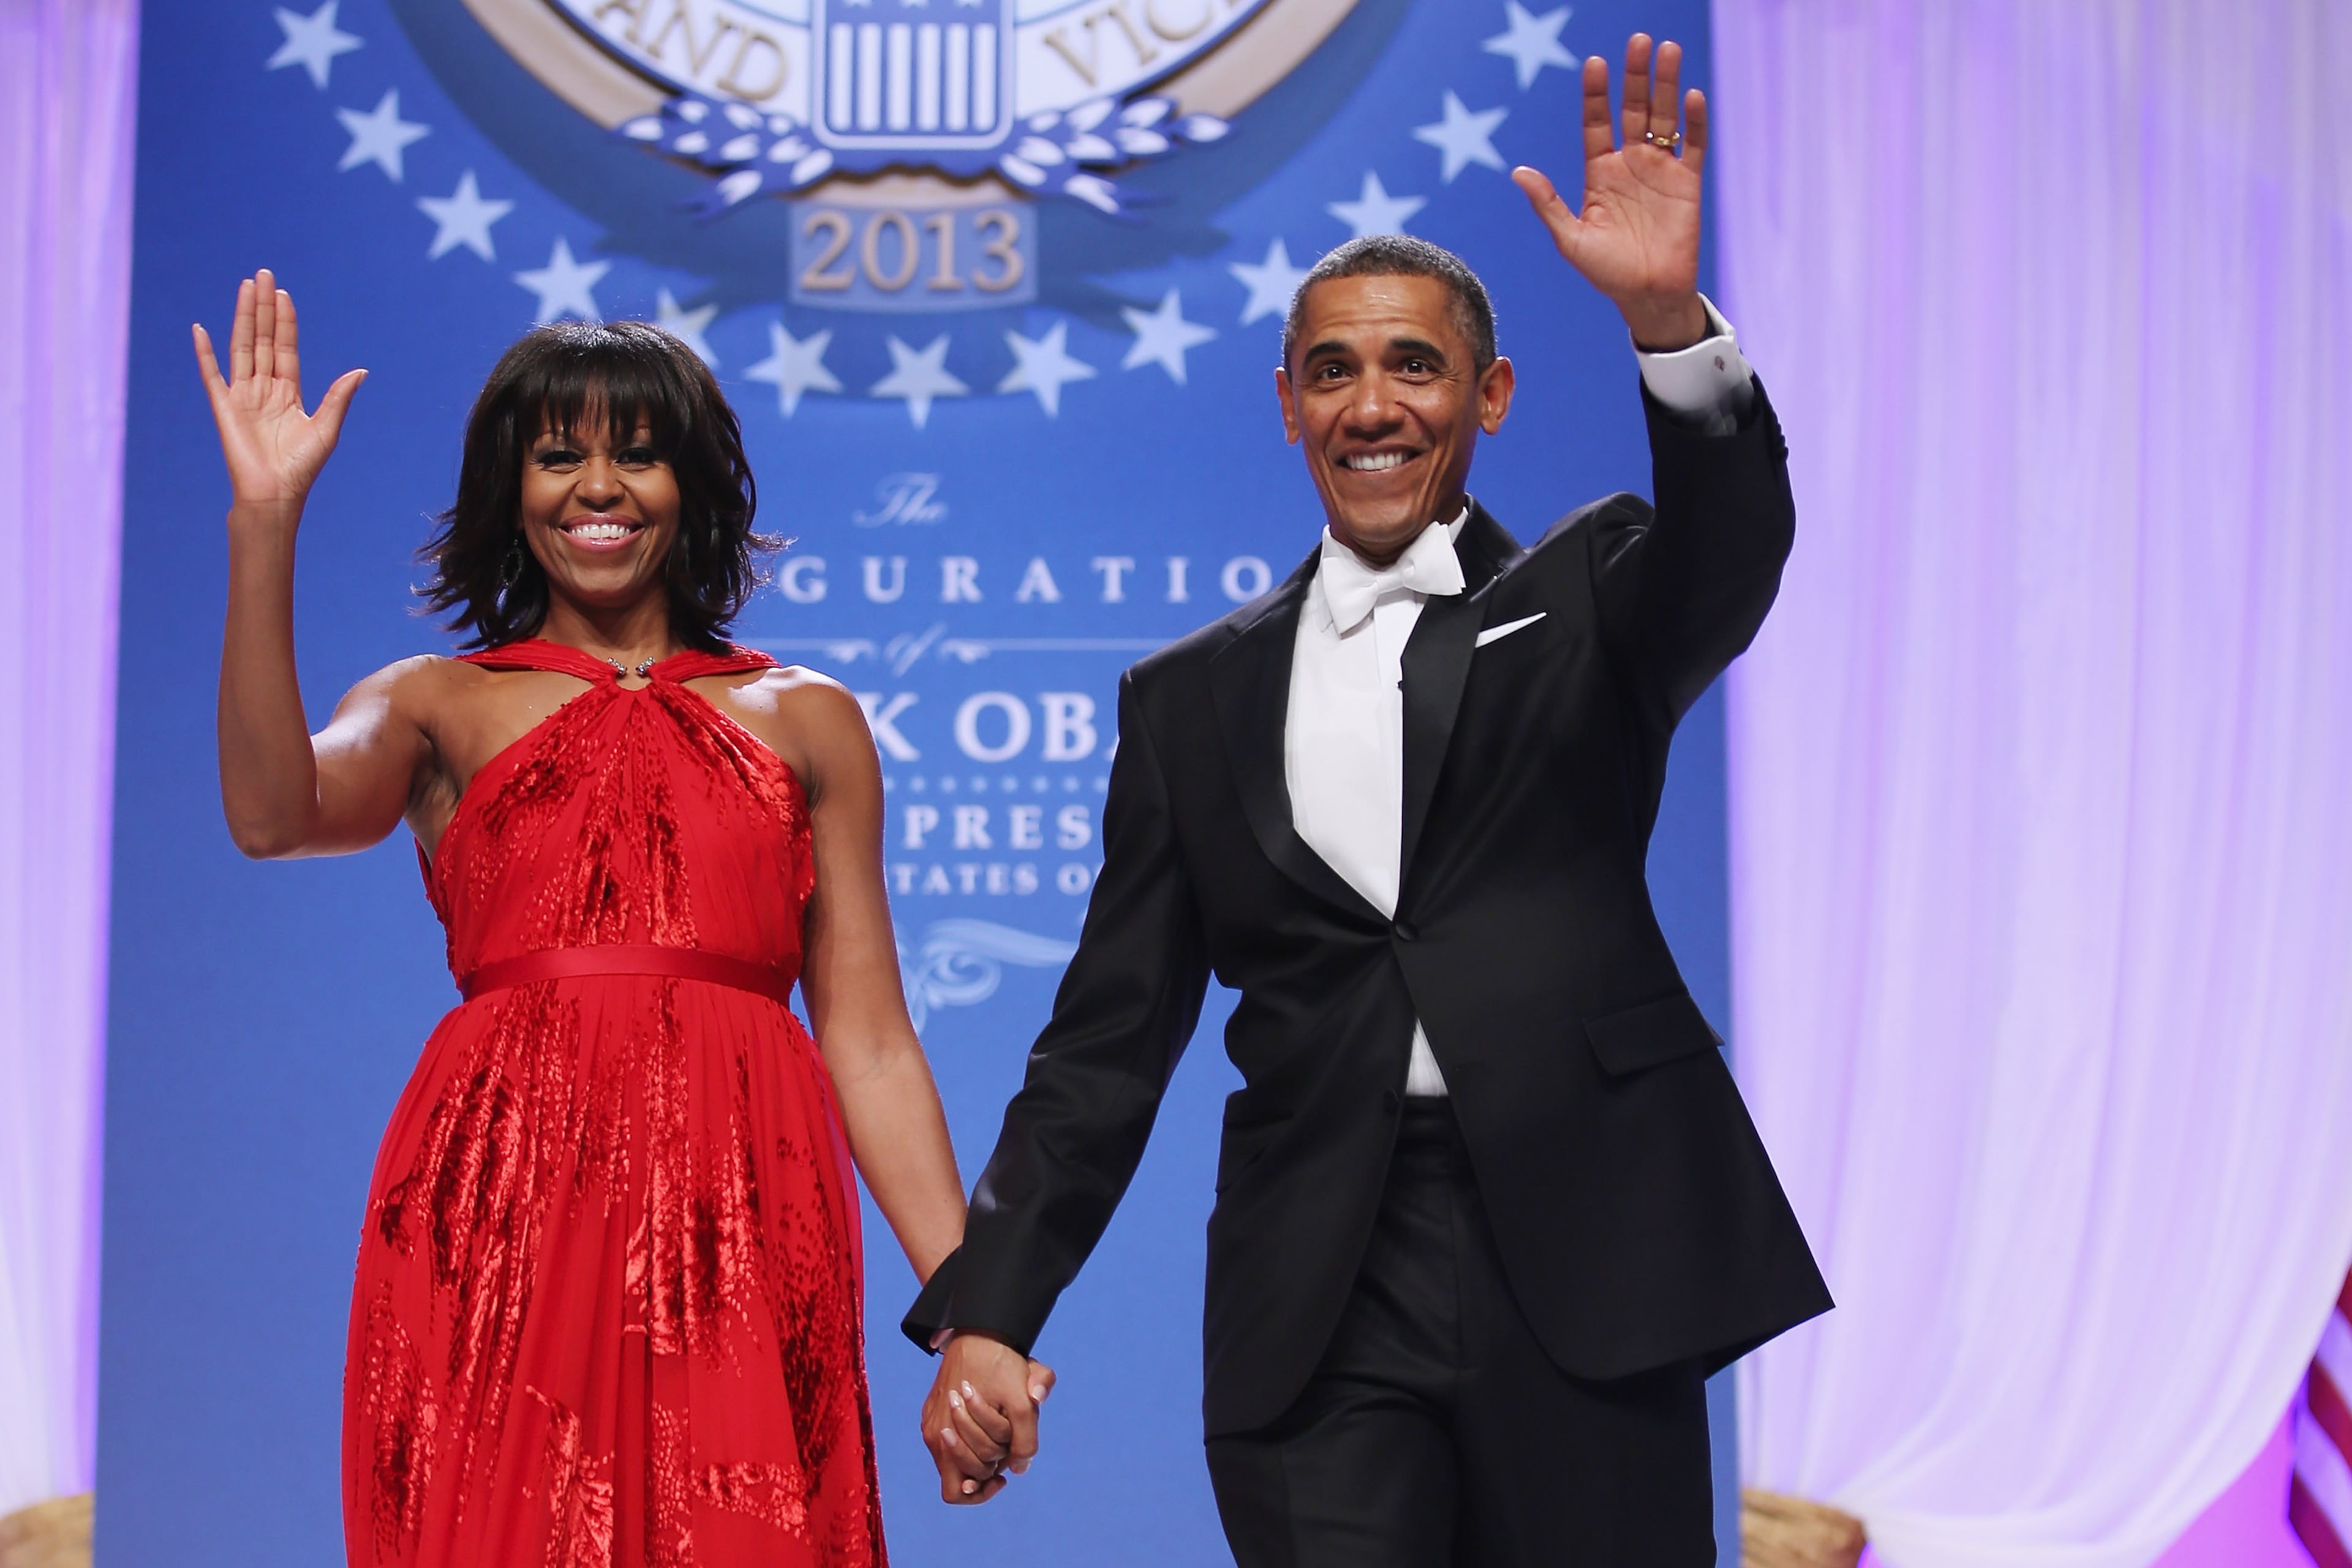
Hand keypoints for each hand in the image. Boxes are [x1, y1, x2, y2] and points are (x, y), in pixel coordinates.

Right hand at [193, 270, 365, 522]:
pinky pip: (211, 374)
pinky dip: (205, 352)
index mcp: (289, 393)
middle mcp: (264, 389)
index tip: (284, 294)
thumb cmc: (301, 468)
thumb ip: (338, 397)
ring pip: (242, 347)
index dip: (286, 321)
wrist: (275, 494)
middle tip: (263, 275)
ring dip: (243, 317)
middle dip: (264, 307)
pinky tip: (200, 328)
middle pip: (264, 339)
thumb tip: (361, 370)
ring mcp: (242, 396)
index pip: (286, 347)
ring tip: (244, 287)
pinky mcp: (223, 407)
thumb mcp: (326, 429)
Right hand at [920, 1332, 1055, 1504]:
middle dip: (986, 1466)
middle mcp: (933, 1433)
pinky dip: (969, 1435)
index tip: (1002, 1474)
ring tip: (999, 1430)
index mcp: (946, 1437)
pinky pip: (949, 1437)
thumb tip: (1020, 1469)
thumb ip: (1025, 1439)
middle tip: (1006, 1448)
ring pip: (955, 1456)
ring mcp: (931, 1420)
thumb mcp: (1024, 1402)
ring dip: (979, 1449)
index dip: (981, 1491)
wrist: (979, 1328)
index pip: (958, 1491)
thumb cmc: (1002, 1364)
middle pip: (960, 1474)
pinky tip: (988, 1416)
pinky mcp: (931, 1408)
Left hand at [1511, 35, 1708, 349]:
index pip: (1597, 123)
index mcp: (1600, 173)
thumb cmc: (1606, 272)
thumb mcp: (1570, 239)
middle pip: (1633, 109)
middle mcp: (1630, 164)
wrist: (1646, 296)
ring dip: (1665, 85)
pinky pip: (1691, 145)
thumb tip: (1519, 172)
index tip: (1595, 63)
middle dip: (1635, 75)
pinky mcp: (1687, 183)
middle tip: (1639, 40)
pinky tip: (1691, 97)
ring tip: (1666, 50)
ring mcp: (1660, 170)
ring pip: (1664, 117)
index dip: (1596, 93)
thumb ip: (1548, 204)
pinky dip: (1693, 122)